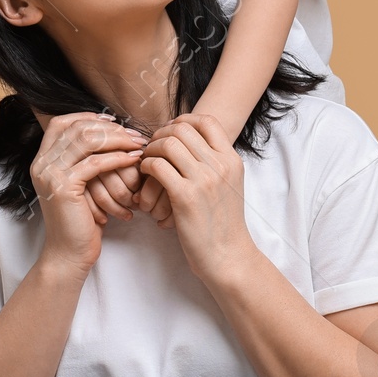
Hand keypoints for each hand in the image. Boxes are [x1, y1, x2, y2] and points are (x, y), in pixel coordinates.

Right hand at [31, 114, 148, 272]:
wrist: (69, 253)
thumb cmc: (80, 220)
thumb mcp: (79, 184)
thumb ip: (84, 159)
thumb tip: (110, 132)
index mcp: (42, 159)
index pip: (62, 122)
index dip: (88, 117)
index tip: (115, 121)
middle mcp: (41, 163)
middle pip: (77, 128)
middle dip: (110, 128)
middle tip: (135, 134)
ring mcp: (49, 174)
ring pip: (87, 141)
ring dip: (117, 139)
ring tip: (138, 144)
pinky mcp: (63, 187)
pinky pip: (95, 163)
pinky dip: (117, 158)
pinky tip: (133, 160)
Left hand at [137, 113, 252, 278]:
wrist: (228, 256)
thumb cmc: (223, 224)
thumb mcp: (229, 186)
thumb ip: (215, 164)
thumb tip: (190, 144)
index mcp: (231, 160)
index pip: (207, 121)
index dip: (183, 120)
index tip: (170, 132)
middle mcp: (220, 165)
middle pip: (182, 128)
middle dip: (161, 133)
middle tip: (152, 148)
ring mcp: (204, 180)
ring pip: (168, 143)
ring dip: (151, 149)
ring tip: (146, 161)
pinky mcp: (185, 197)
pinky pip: (157, 166)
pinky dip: (146, 166)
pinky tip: (145, 175)